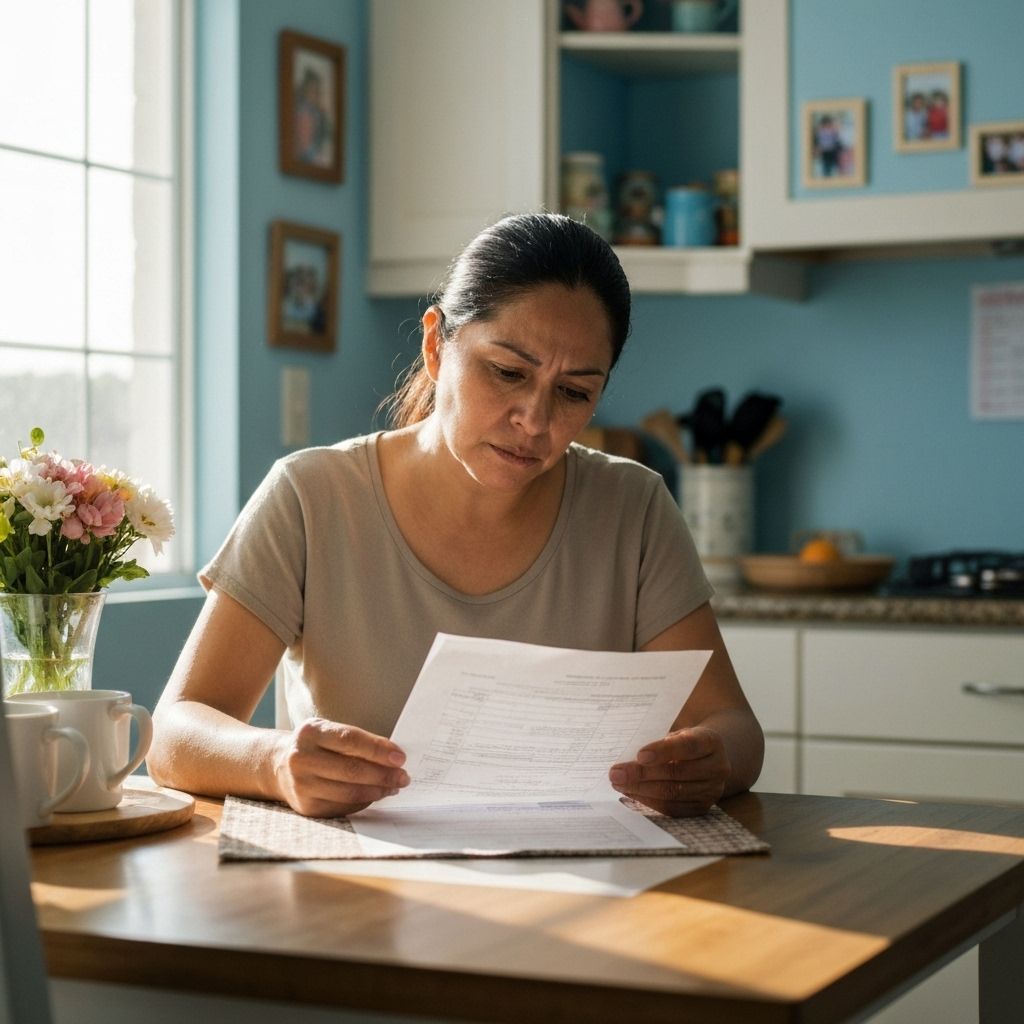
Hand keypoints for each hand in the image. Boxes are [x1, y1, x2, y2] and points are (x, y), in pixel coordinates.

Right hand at [272, 717, 408, 817]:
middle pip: (351, 770)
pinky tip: (376, 795)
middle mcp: (301, 758)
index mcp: (310, 732)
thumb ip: (357, 742)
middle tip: (403, 777)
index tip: (401, 757)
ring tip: (393, 787)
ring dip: (377, 791)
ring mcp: (301, 785)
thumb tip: (394, 758)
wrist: (280, 765)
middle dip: (383, 775)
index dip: (378, 749)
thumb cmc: (317, 746)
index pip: (350, 739)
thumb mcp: (329, 732)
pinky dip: (364, 802)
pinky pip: (343, 807)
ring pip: (349, 792)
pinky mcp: (306, 807)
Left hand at [608, 726, 729, 817]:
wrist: (709, 758)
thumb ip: (659, 742)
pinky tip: (632, 793)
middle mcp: (717, 767)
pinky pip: (673, 808)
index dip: (663, 751)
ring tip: (619, 784)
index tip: (639, 755)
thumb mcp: (677, 733)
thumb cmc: (684, 742)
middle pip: (677, 773)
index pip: (688, 746)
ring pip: (673, 793)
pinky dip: (649, 801)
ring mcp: (712, 790)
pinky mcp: (702, 807)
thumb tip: (627, 758)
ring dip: (641, 790)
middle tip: (616, 773)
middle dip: (642, 774)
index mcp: (711, 742)